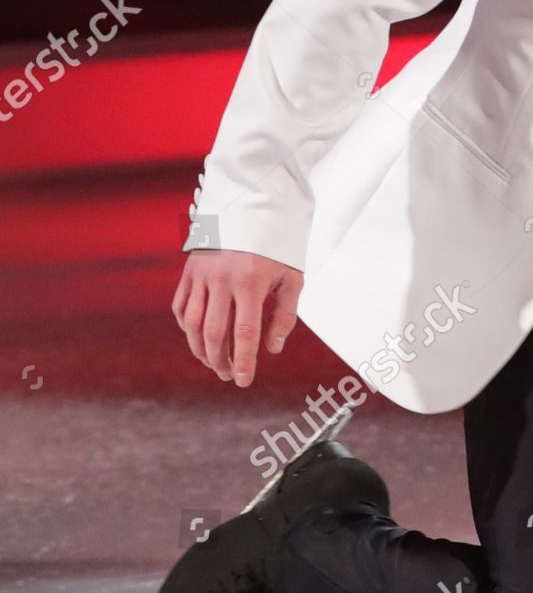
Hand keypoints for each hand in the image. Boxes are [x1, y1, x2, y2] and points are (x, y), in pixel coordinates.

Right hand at [172, 248, 302, 386]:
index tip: (243, 380)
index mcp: (251, 282)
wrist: (252, 212)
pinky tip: (198, 339)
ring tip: (214, 363)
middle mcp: (222, 280)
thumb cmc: (276, 249)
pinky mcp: (189, 272)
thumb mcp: (291, 278)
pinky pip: (182, 307)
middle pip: (214, 333)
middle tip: (228, 374)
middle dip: (220, 360)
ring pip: (193, 324)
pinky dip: (187, 329)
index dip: (243, 360)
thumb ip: (285, 315)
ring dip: (201, 350)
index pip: (244, 332)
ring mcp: (202, 275)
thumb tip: (272, 349)